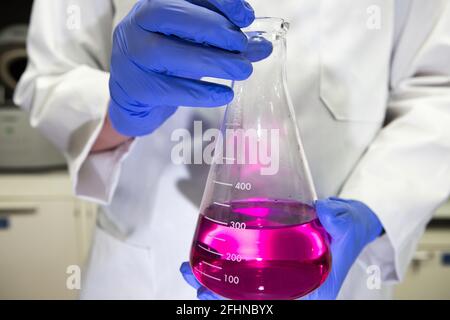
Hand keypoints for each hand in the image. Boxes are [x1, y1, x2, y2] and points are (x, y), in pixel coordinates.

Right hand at [108, 0, 271, 135]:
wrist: (135, 97)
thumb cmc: (167, 64)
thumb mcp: (193, 46)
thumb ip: (224, 42)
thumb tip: (262, 46)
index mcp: (153, 6)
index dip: (219, 1)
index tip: (246, 17)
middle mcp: (136, 25)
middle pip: (170, 17)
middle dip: (213, 29)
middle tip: (242, 45)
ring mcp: (131, 57)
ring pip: (168, 54)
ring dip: (211, 62)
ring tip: (242, 70)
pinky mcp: (135, 87)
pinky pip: (168, 89)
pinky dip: (200, 92)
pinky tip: (224, 94)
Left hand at [180, 197, 382, 299]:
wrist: (350, 221)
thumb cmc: (350, 228)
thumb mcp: (350, 224)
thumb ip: (342, 220)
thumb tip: (324, 212)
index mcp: (309, 287)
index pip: (273, 302)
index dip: (244, 305)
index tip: (214, 298)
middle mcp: (291, 284)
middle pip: (251, 298)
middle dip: (219, 293)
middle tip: (194, 280)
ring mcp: (279, 272)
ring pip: (243, 284)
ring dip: (215, 278)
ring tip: (190, 268)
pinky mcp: (272, 257)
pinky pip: (245, 265)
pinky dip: (225, 262)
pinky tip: (209, 251)